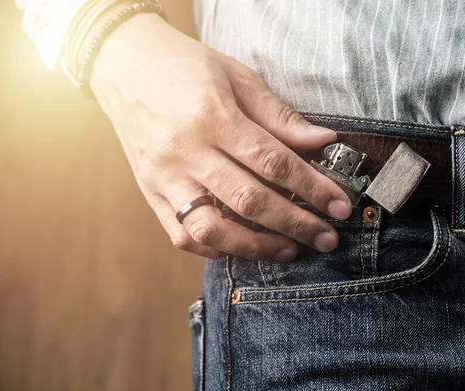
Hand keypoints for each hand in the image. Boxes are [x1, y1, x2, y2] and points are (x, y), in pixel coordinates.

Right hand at [90, 13, 351, 261]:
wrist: (125, 65)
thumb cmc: (185, 67)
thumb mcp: (238, 78)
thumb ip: (279, 116)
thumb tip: (323, 141)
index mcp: (213, 118)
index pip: (273, 163)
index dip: (312, 188)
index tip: (339, 206)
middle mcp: (186, 152)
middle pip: (249, 201)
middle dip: (296, 224)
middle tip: (327, 239)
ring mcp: (164, 177)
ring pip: (212, 228)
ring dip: (256, 246)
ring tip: (289, 250)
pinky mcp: (150, 192)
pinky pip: (180, 234)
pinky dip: (212, 247)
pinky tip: (239, 246)